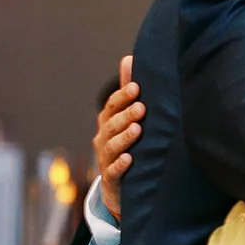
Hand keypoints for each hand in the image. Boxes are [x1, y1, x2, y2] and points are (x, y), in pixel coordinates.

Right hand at [94, 55, 143, 221]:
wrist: (119, 186)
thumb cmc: (126, 143)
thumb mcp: (126, 117)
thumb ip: (127, 92)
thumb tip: (128, 58)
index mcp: (107, 122)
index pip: (112, 106)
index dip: (123, 97)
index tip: (137, 87)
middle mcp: (103, 139)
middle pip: (111, 125)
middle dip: (126, 115)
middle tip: (142, 107)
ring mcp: (105, 159)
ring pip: (111, 146)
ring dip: (124, 137)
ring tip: (138, 130)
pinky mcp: (111, 179)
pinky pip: (113, 172)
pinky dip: (120, 165)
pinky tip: (130, 159)